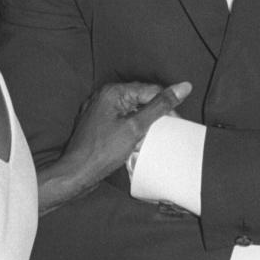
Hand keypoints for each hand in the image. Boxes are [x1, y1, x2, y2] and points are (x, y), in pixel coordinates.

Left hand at [38, 80, 191, 213]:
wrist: (76, 172)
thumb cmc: (103, 151)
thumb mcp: (136, 127)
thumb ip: (160, 106)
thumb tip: (183, 87)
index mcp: (113, 92)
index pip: (150, 90)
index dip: (166, 106)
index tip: (177, 123)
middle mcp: (104, 96)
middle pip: (140, 99)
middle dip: (155, 114)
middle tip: (167, 131)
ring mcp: (99, 110)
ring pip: (131, 111)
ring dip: (144, 123)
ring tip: (153, 137)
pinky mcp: (97, 124)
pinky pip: (121, 120)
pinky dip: (132, 129)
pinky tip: (137, 141)